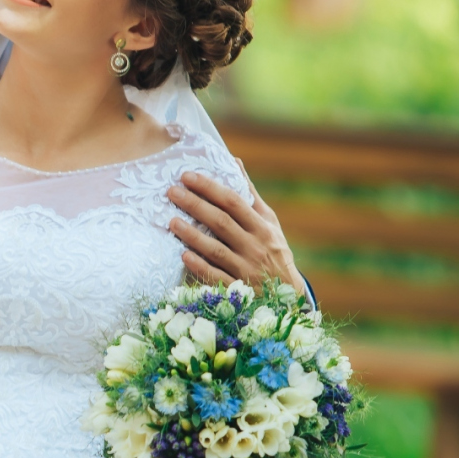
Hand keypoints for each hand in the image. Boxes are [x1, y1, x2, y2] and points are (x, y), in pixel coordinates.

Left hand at [167, 163, 303, 292]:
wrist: (287, 295)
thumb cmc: (272, 251)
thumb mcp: (268, 222)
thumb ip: (249, 195)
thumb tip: (234, 162)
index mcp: (262, 227)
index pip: (233, 202)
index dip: (210, 188)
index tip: (188, 176)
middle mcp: (255, 246)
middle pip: (221, 222)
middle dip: (196, 205)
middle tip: (172, 192)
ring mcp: (246, 269)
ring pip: (216, 250)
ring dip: (192, 235)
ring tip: (172, 221)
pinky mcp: (237, 289)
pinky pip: (216, 277)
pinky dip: (200, 266)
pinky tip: (183, 255)